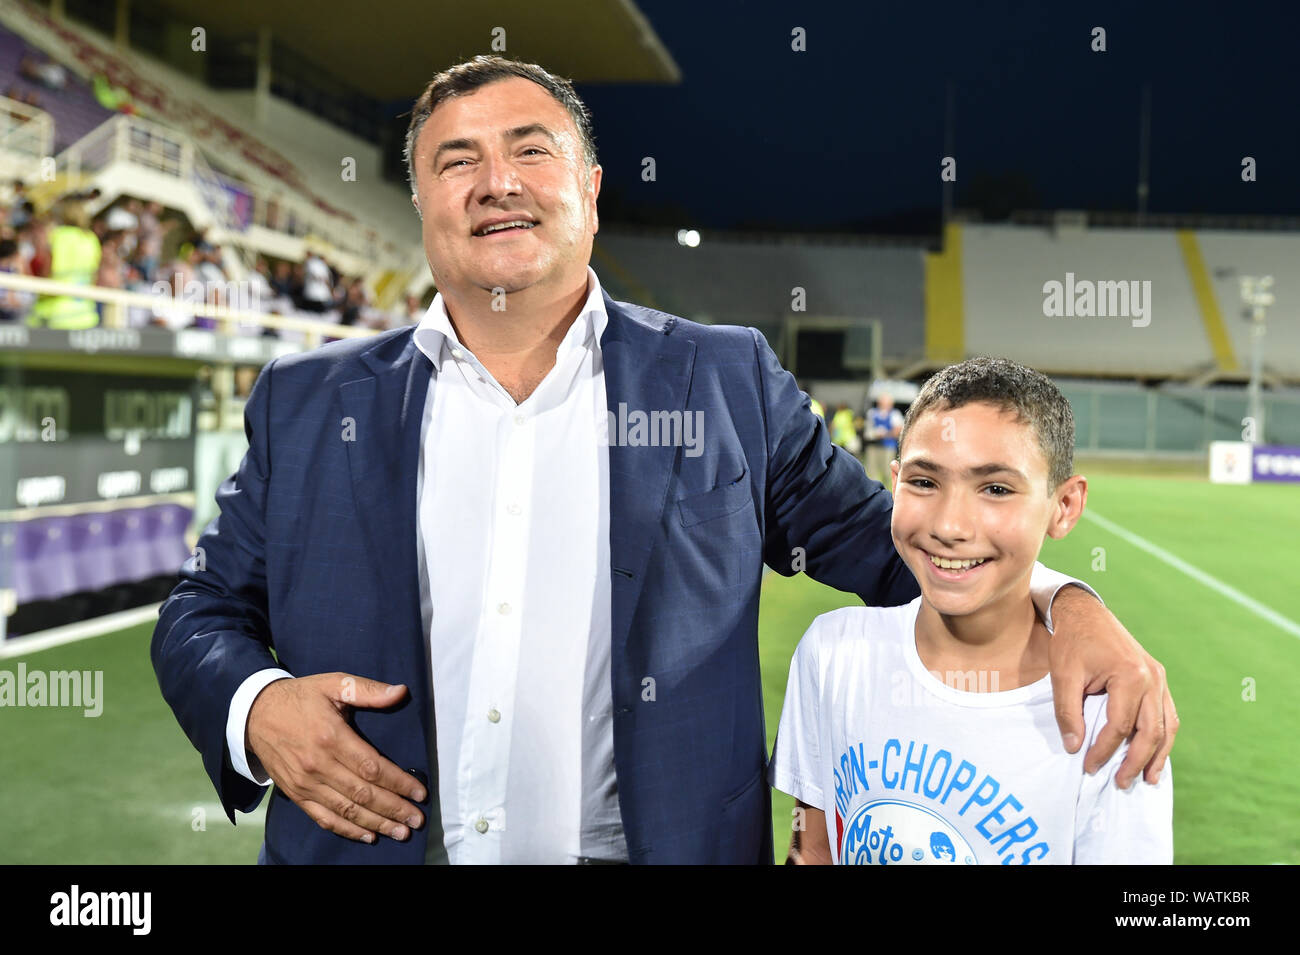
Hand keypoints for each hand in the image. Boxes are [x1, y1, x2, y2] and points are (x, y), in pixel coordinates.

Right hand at [245, 673, 426, 842]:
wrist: (255, 713)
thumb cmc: (302, 697)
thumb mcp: (334, 683)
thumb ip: (367, 690)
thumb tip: (401, 691)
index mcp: (331, 737)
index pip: (372, 768)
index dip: (399, 783)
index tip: (420, 793)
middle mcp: (318, 765)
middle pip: (363, 794)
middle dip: (394, 809)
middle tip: (417, 820)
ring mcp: (306, 783)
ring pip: (346, 810)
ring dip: (376, 824)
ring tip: (400, 832)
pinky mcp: (296, 794)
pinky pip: (324, 818)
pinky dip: (347, 830)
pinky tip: (368, 836)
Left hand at [1047, 587, 1177, 787]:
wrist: (1085, 613)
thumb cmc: (1071, 641)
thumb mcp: (1063, 674)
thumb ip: (1067, 712)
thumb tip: (1074, 747)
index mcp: (1130, 675)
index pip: (1119, 725)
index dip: (1104, 750)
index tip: (1088, 766)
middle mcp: (1152, 678)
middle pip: (1150, 731)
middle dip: (1136, 761)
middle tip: (1120, 783)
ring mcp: (1159, 679)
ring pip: (1166, 726)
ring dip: (1157, 755)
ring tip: (1147, 779)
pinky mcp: (1158, 680)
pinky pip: (1167, 715)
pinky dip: (1163, 737)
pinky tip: (1155, 755)